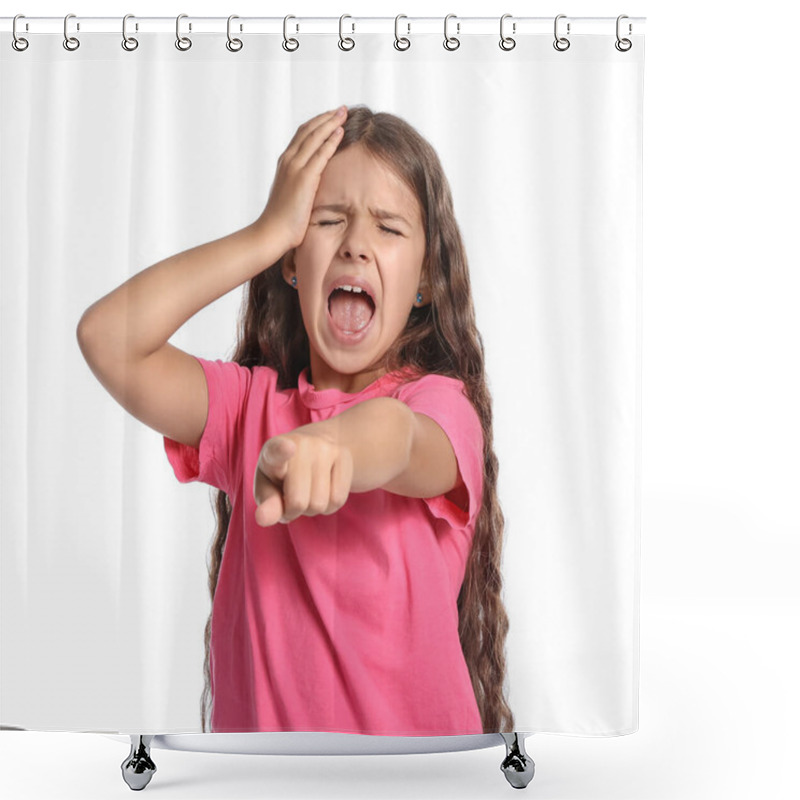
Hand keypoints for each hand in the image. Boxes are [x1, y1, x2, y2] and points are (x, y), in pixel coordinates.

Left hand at [253, 426, 353, 526]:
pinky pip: (338, 499)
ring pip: (320, 504)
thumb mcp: (267, 489)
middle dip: (294, 511)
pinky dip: (329, 506)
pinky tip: (323, 491)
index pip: (277, 451)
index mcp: (272, 450)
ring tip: (307, 492)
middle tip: (291, 497)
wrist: (312, 450)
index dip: (282, 451)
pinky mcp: (344, 455)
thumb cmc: (281, 476)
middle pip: (298, 502)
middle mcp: (300, 444)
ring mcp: (324, 447)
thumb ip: (266, 504)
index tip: (287, 448)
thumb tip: (263, 519)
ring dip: (312, 509)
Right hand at [254, 106, 347, 252]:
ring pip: (314, 137)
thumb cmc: (282, 220)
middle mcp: (288, 160)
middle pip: (308, 130)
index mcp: (285, 163)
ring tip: (344, 113)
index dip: (317, 123)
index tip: (331, 117)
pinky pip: (321, 153)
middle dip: (326, 117)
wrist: (272, 232)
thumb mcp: (292, 196)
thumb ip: (300, 185)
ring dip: (331, 123)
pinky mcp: (304, 178)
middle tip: (342, 109)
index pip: (302, 135)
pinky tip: (341, 132)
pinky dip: (331, 140)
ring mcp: (295, 167)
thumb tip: (312, 186)